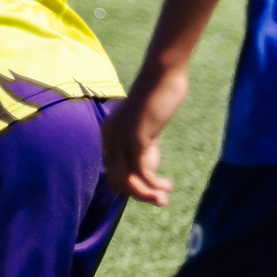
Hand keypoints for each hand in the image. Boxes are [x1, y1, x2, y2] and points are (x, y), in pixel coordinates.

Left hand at [103, 66, 191, 205]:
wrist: (163, 75)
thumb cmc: (158, 99)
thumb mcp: (147, 129)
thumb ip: (144, 149)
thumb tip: (148, 176)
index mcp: (108, 136)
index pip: (112, 172)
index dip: (131, 188)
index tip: (151, 194)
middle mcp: (109, 138)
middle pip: (118, 181)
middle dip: (140, 196)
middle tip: (161, 201)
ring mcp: (120, 138)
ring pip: (127, 181)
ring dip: (147, 195)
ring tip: (164, 199)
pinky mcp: (136, 137)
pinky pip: (141, 172)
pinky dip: (154, 184)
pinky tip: (167, 186)